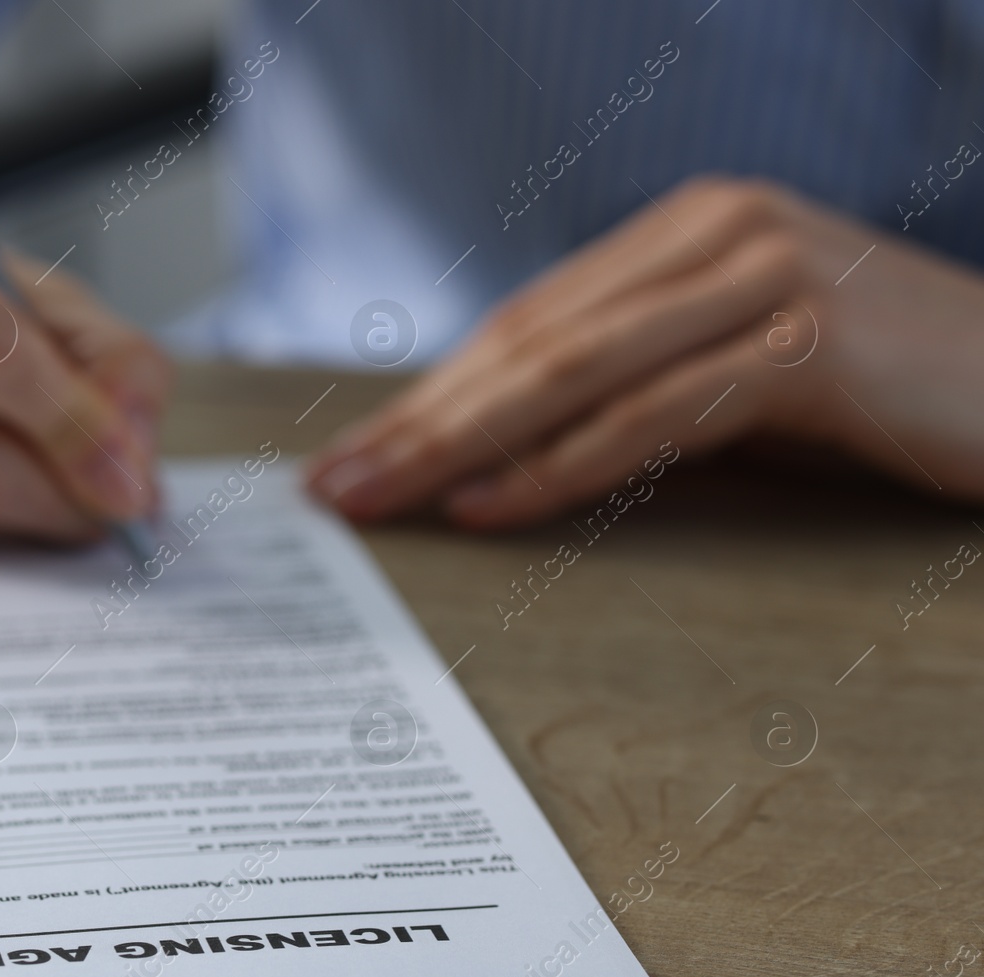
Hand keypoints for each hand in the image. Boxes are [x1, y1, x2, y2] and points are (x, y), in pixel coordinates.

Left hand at [307, 176, 983, 528]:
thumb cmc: (882, 395)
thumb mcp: (737, 373)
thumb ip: (637, 382)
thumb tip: (504, 448)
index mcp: (686, 230)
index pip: (528, 321)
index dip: (433, 392)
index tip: (357, 454)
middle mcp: (715, 232)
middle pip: (529, 341)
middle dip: (418, 421)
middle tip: (332, 487)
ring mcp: (762, 276)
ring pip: (571, 371)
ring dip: (458, 445)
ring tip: (378, 501)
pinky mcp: (807, 341)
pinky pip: (653, 415)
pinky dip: (561, 467)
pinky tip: (488, 506)